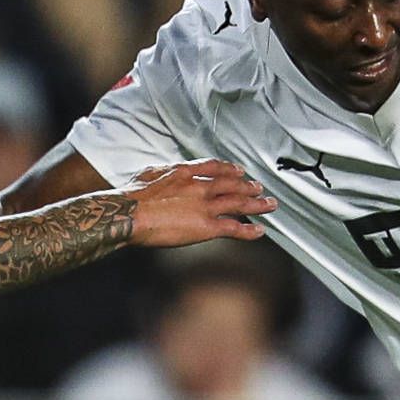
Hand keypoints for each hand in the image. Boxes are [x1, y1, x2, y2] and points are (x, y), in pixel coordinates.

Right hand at [122, 160, 274, 247]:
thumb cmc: (132, 197)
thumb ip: (162, 173)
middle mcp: (199, 186)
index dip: (230, 169)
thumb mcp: (148, 174)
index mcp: (184, 172)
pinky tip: (259, 231)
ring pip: (238, 203)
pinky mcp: (206, 226)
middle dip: (248, 186)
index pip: (214, 167)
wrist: (129, 213)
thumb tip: (163, 172)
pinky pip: (233, 228)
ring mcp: (205, 206)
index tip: (239, 171)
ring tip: (269, 204)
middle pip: (231, 184)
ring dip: (257, 204)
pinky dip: (249, 230)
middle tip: (259, 187)